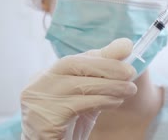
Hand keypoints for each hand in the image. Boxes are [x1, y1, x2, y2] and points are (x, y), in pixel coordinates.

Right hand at [20, 38, 136, 139]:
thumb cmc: (70, 124)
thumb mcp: (87, 95)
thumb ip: (102, 72)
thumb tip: (125, 44)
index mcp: (45, 77)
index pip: (74, 60)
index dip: (101, 55)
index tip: (126, 50)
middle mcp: (37, 86)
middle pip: (72, 65)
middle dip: (106, 66)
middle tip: (131, 72)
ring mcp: (37, 102)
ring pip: (78, 85)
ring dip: (110, 85)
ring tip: (130, 89)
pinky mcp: (45, 120)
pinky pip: (78, 105)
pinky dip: (102, 101)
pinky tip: (116, 102)